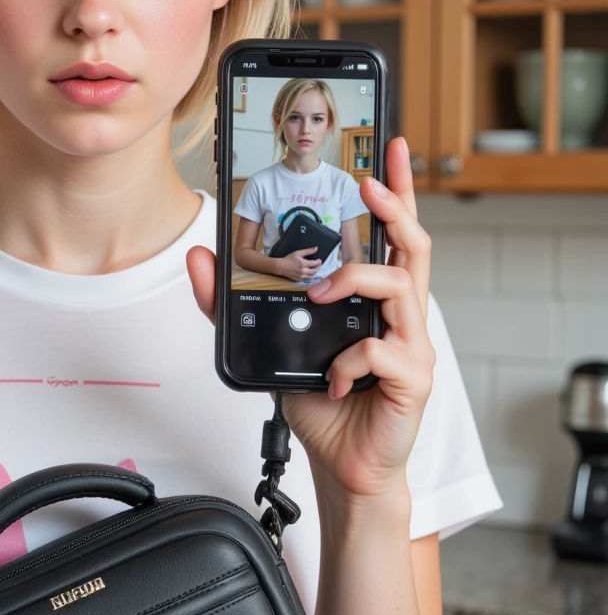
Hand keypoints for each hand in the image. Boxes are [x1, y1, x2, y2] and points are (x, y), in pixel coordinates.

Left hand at [187, 137, 434, 504]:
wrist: (342, 467)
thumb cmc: (321, 404)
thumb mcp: (270, 345)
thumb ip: (234, 303)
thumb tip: (200, 258)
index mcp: (376, 302)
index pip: (393, 236)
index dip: (398, 190)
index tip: (393, 148)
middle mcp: (402, 317)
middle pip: (415, 247)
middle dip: (394, 207)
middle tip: (368, 181)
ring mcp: (413, 347)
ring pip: (401, 289)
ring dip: (356, 279)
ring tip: (321, 293)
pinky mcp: (413, 380)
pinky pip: (382, 350)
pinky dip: (349, 358)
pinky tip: (331, 377)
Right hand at [272, 247, 320, 281]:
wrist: (281, 267)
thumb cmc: (289, 259)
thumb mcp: (298, 253)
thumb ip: (308, 251)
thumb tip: (316, 248)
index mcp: (303, 264)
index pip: (315, 264)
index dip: (319, 262)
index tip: (319, 260)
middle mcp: (303, 271)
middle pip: (315, 271)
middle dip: (318, 267)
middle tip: (318, 264)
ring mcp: (301, 276)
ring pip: (312, 276)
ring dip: (315, 272)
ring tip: (314, 268)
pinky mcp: (299, 279)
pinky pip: (307, 279)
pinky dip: (310, 276)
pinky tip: (309, 272)